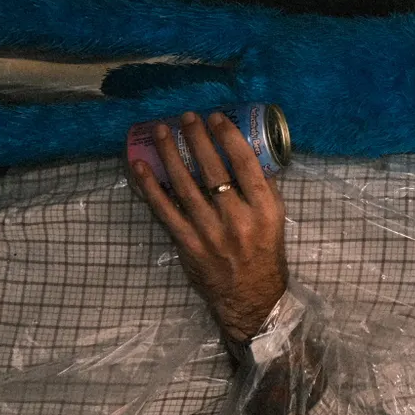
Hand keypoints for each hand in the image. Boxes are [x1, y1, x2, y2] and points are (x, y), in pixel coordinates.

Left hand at [129, 111, 287, 341]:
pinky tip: (140, 167)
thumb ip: (263, 187)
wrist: (250, 297)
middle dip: (196, 139)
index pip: (245, 164)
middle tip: (186, 118)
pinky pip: (165, 210)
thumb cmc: (264, 253)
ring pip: (185, 186)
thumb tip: (248, 151)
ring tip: (161, 131)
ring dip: (170, 155)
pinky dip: (150, 187)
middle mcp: (237, 218)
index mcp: (264, 209)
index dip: (228, 137)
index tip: (215, 118)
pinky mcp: (188, 244)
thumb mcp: (275, 219)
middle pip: (213, 170)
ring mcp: (209, 232)